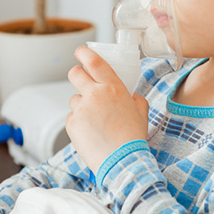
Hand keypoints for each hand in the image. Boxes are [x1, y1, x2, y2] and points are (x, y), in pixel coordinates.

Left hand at [66, 46, 148, 173]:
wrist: (122, 162)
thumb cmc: (133, 138)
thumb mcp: (141, 113)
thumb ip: (135, 100)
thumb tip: (131, 96)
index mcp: (113, 87)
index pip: (94, 61)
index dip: (84, 53)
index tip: (80, 52)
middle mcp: (94, 94)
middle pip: (75, 73)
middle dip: (77, 74)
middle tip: (82, 81)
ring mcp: (81, 109)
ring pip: (74, 99)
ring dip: (81, 105)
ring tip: (95, 122)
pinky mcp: (72, 123)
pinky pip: (72, 117)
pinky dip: (79, 122)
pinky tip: (90, 133)